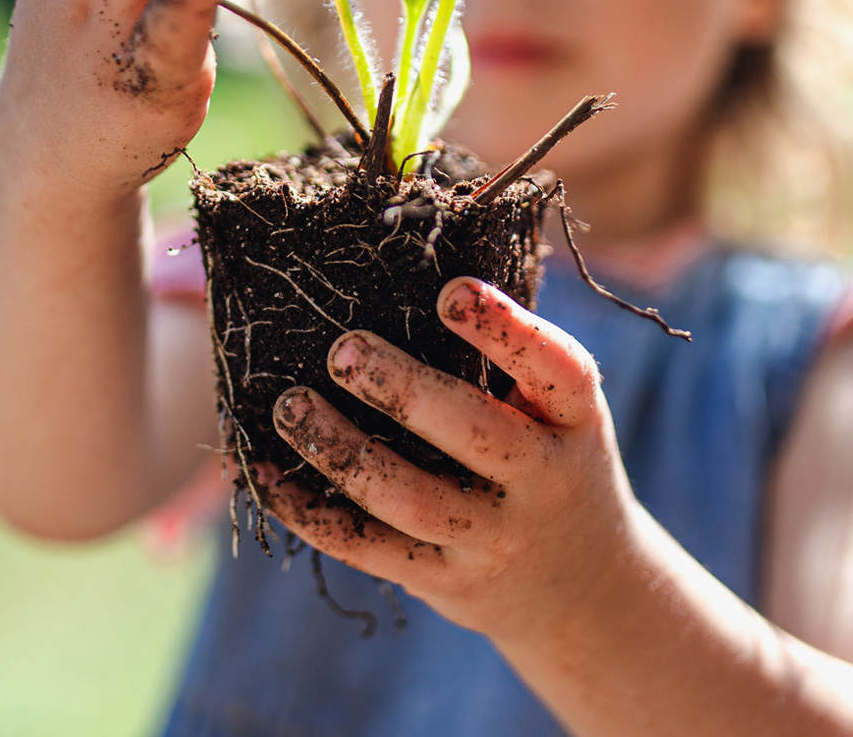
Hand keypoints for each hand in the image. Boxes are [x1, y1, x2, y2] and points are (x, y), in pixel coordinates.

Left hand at [263, 276, 641, 649]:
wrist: (585, 590)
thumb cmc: (551, 461)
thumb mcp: (559, 412)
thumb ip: (507, 356)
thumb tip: (411, 262)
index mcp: (577, 422)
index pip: (557, 370)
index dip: (507, 330)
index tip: (449, 291)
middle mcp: (544, 483)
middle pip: (475, 435)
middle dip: (403, 390)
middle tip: (342, 349)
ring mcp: (494, 539)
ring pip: (411, 499)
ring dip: (342, 450)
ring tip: (290, 406)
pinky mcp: (446, 579)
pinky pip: (370, 549)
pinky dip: (311, 512)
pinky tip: (267, 475)